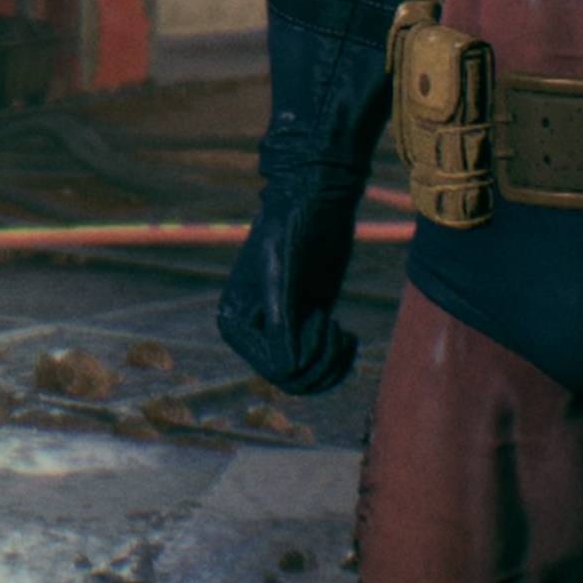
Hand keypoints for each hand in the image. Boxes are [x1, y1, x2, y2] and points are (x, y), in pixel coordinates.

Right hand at [216, 196, 360, 395]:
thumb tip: (286, 368)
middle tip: (334, 327)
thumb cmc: (293, 228)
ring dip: (331, 364)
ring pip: (306, 380)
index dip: (306, 354)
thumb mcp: (283, 272)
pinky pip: (319, 367)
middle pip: (291, 380)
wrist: (313, 201)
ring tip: (341, 331)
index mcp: (234, 323)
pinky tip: (348, 337)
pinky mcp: (303, 325)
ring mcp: (278, 331)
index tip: (321, 316)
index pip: (275, 369)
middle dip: (320, 362)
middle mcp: (252, 332)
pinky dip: (339, 362)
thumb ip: (281, 319)